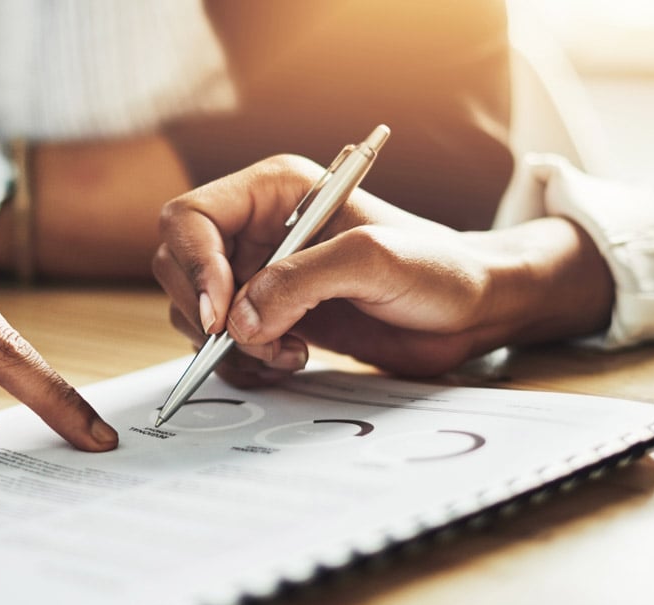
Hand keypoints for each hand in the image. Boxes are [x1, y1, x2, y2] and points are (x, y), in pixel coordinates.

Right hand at [152, 155, 612, 386]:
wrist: (473, 311)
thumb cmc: (438, 268)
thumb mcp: (373, 260)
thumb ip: (301, 282)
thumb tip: (239, 321)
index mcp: (273, 191)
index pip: (190, 219)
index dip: (192, 266)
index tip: (219, 314)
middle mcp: (258, 230)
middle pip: (181, 268)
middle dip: (208, 313)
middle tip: (254, 341)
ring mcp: (262, 276)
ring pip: (198, 314)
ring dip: (233, 345)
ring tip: (291, 351)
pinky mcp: (273, 317)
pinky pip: (226, 346)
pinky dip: (245, 363)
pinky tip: (290, 360)